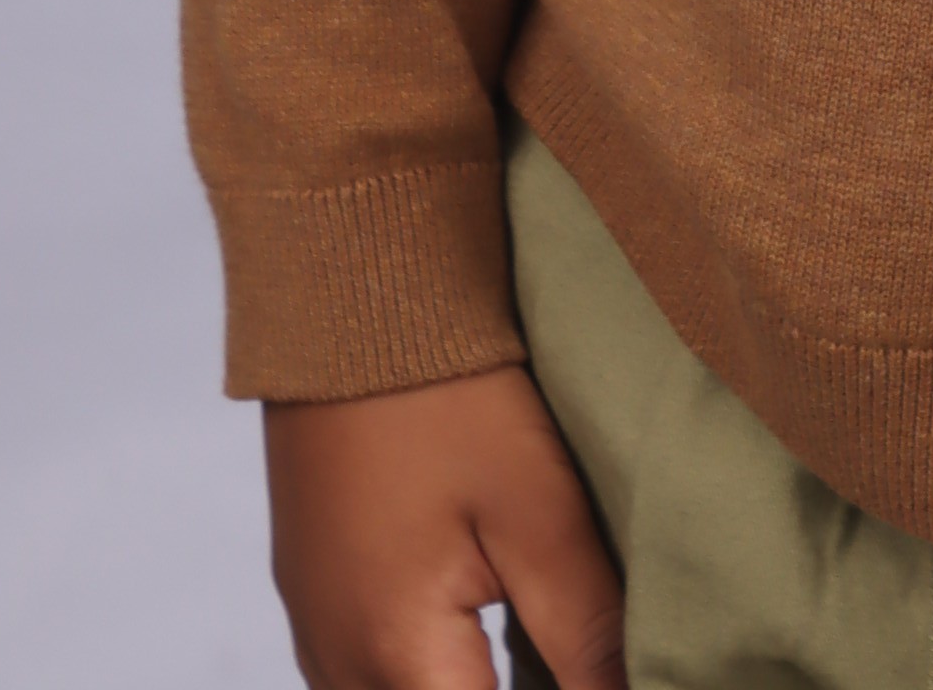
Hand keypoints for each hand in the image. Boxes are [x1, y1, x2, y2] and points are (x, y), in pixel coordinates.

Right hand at [263, 362, 625, 689]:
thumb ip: (589, 633)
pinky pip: (378, 670)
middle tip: (588, 655)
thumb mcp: (542, 509)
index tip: (614, 668)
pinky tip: (499, 640)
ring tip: (557, 655)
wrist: (349, 283)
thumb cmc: (445, 391)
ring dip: (472, 685)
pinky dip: (442, 669)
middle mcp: (338, 663)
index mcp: (394, 660)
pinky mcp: (317, 587)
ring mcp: (319, 625)